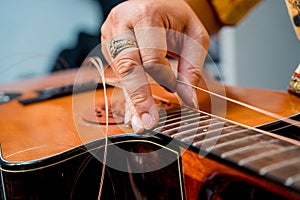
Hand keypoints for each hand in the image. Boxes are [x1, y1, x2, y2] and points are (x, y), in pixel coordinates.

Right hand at [101, 0, 209, 132]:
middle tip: (146, 123)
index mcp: (145, 14)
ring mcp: (110, 34)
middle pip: (127, 67)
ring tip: (139, 121)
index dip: (165, 77)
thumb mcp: (194, 36)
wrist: (156, 2)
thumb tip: (188, 100)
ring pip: (121, 73)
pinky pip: (118, 73)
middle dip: (138, 98)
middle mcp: (121, 23)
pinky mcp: (107, 44)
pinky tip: (132, 110)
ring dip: (132, 98)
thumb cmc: (176, 17)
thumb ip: (192, 68)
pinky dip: (128, 92)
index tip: (175, 90)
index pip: (151, 57)